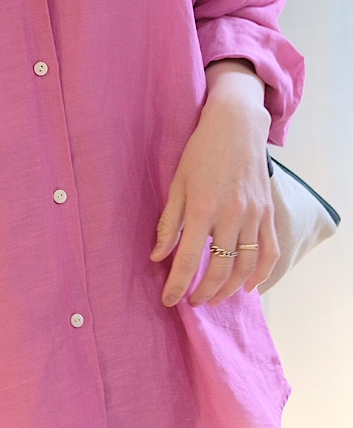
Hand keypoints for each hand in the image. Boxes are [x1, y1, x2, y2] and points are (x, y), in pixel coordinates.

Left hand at [151, 60, 279, 306]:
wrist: (235, 126)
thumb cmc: (200, 152)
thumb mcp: (176, 184)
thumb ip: (169, 223)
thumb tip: (157, 256)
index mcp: (201, 208)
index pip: (187, 259)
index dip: (177, 285)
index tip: (170, 301)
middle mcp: (230, 215)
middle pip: (220, 270)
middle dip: (204, 292)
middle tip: (193, 301)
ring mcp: (254, 215)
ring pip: (246, 266)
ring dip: (230, 289)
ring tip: (215, 297)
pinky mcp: (268, 212)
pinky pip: (270, 251)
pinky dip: (261, 273)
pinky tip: (249, 286)